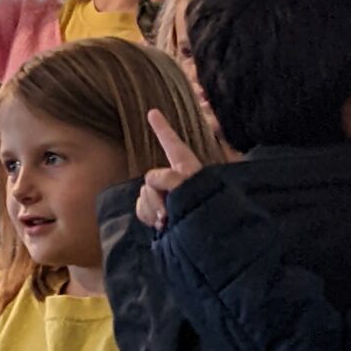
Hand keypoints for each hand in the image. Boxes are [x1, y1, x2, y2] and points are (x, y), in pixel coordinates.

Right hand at [136, 109, 202, 232]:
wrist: (209, 238)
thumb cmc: (206, 207)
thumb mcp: (189, 186)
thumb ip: (167, 177)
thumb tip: (150, 182)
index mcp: (185, 166)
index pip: (171, 142)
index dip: (162, 128)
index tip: (153, 112)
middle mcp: (174, 179)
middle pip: (150, 177)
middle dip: (154, 195)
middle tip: (168, 211)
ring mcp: (166, 197)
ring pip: (143, 195)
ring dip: (152, 209)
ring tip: (167, 220)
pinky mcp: (159, 212)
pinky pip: (141, 208)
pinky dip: (147, 216)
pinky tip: (160, 225)